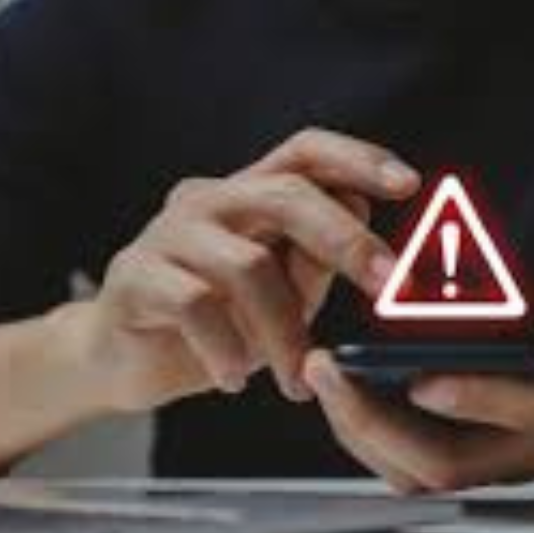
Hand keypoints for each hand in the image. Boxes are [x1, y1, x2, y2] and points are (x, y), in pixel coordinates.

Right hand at [76, 129, 419, 412]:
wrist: (123, 358)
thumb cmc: (216, 322)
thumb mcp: (282, 296)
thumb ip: (318, 264)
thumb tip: (373, 244)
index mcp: (251, 194)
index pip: (306, 151)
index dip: (359, 158)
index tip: (410, 184)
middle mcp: (209, 199)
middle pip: (286, 194)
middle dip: (347, 239)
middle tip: (388, 286)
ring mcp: (167, 233)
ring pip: (248, 266)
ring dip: (285, 331)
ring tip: (296, 380)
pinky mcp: (134, 276)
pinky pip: (194, 305)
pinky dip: (226, 348)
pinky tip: (234, 379)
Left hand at [303, 271, 533, 492]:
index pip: (519, 413)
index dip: (471, 398)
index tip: (418, 376)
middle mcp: (531, 447)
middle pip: (444, 464)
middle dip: (374, 422)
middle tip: (327, 370)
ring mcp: (504, 460)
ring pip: (420, 472)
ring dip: (363, 432)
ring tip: (324, 379)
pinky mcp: (484, 456)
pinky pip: (416, 464)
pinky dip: (373, 435)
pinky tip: (347, 393)